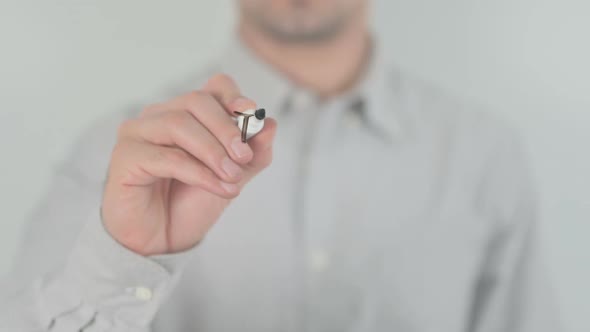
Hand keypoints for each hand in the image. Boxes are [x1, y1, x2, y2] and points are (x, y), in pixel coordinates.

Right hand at [101, 74, 276, 255]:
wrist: (162, 241)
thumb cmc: (191, 203)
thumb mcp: (233, 176)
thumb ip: (254, 153)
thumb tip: (270, 124)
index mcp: (186, 113)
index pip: (214, 87)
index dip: (235, 98)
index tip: (252, 118)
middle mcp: (159, 115)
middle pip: (197, 101)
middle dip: (227, 129)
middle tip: (244, 157)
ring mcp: (137, 133)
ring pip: (179, 124)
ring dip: (213, 152)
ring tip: (232, 177)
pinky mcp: (124, 157)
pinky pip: (167, 157)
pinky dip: (199, 173)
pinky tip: (219, 188)